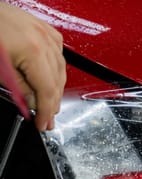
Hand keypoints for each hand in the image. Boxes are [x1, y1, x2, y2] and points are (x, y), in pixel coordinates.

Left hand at [0, 2, 65, 130]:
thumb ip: (19, 88)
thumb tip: (32, 104)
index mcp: (34, 52)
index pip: (47, 91)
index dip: (46, 111)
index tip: (43, 123)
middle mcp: (46, 41)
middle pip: (57, 82)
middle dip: (52, 104)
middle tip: (47, 119)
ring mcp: (47, 34)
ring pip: (61, 69)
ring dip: (56, 89)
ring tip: (50, 103)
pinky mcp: (45, 29)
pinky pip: (59, 54)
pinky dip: (57, 69)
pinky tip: (52, 78)